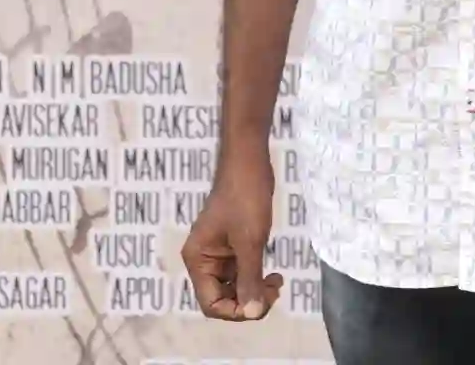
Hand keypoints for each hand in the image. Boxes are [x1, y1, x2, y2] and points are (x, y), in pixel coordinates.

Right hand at [181, 144, 282, 321]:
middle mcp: (203, 260)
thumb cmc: (245, 197)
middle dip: (248, 301)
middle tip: (275, 290)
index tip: (262, 301)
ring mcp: (218, 252)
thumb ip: (249, 279)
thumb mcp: (249, 242)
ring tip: (277, 281)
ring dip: (254, 289)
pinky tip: (272, 273)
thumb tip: (253, 313)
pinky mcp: (232, 244)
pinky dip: (256, 276)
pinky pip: (241, 271)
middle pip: (222, 298)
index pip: (211, 304)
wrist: (249, 160)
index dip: (236, 310)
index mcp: (197, 260)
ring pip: (234, 286)